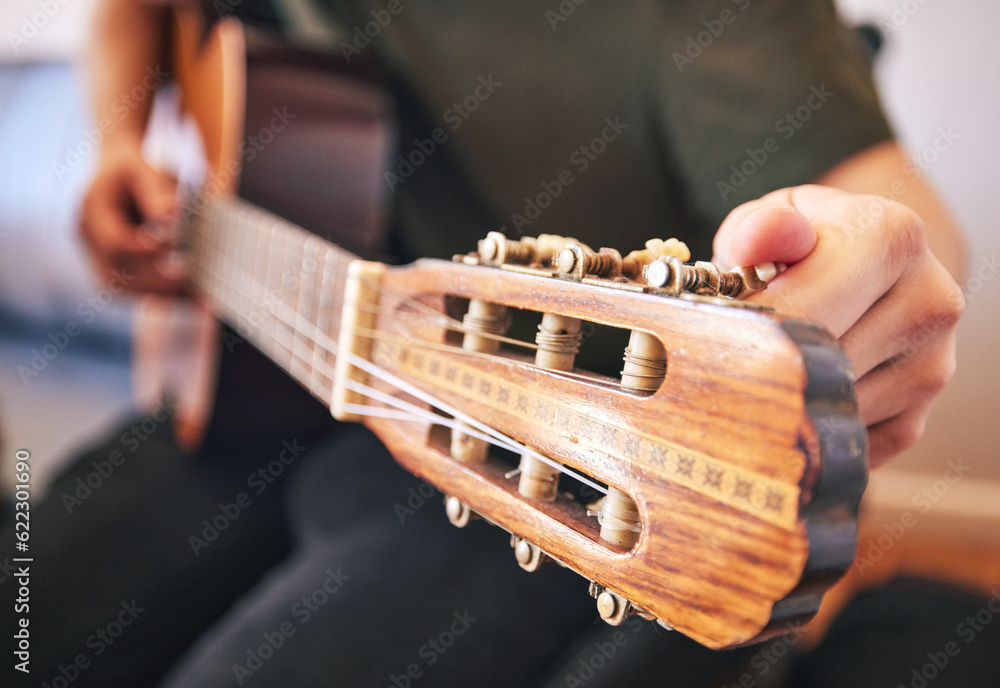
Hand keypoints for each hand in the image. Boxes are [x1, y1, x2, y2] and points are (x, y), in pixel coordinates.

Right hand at [80, 142, 184, 293]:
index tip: (178, 245)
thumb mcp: (143, 169)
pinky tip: (197, 299)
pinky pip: (138, 291)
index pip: (115, 243)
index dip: (146, 250)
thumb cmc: (133, 169)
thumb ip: (156, 192)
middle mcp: (89, 241)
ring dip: (164, 296)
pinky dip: (166, 296)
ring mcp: (98, 259)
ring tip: (201, 298)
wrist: (116, 174)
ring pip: (126, 290)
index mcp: (91, 212)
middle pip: (117, 274)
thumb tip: (171, 216)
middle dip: (158, 282)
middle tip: (194, 280)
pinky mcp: (115, 271)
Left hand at [712, 185, 963, 467]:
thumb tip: (758, 238)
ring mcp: (930, 366)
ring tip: (752, 373)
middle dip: (755, 371)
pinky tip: (791, 396)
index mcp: (893, 238)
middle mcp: (928, 301)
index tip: (707, 337)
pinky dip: (806, 432)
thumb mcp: (773, 218)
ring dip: (780, 403)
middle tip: (711, 365)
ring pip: (828, 412)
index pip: (805, 309)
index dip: (745, 331)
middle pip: (816, 367)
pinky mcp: (917, 418)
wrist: (862, 269)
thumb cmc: (801, 245)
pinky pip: (842, 444)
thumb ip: (760, 227)